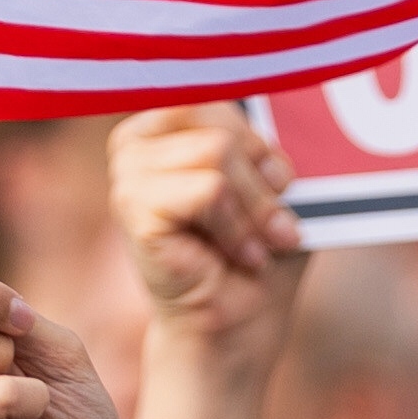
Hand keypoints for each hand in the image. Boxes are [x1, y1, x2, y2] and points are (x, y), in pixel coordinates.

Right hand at [106, 105, 302, 374]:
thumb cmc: (258, 251)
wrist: (239, 323)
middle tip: (274, 228)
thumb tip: (291, 95)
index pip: (222, 96)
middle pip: (221, 124)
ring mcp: (126, 174)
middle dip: (262, 182)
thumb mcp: (275, 183)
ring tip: (254, 245)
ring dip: (253, 210)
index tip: (278, 187)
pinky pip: (209, 190)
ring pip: (218, 153)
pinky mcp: (133, 209)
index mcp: (165, 123)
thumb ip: (266, 136)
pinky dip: (237, 228)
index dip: (261, 146)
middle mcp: (135, 141)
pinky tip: (238, 255)